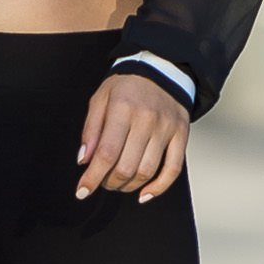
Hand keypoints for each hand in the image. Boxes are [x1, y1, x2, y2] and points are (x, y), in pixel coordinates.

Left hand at [76, 73, 189, 203]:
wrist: (162, 70)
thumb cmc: (127, 87)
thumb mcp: (100, 99)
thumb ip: (90, 130)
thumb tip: (84, 160)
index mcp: (123, 108)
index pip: (106, 153)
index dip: (92, 177)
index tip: (82, 191)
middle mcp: (147, 119)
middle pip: (126, 166)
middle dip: (108, 182)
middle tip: (102, 181)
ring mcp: (166, 128)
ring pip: (146, 171)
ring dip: (128, 186)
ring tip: (118, 183)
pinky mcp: (181, 135)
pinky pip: (173, 169)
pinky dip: (158, 187)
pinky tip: (144, 194)